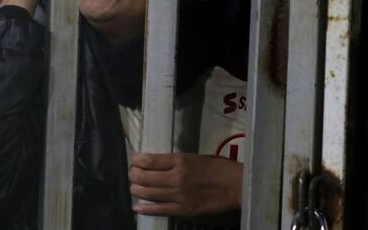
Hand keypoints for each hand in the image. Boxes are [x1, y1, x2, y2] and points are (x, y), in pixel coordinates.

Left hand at [128, 152, 242, 217]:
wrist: (236, 186)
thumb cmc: (218, 167)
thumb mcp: (195, 157)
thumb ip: (176, 161)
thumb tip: (156, 163)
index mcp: (180, 161)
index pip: (149, 160)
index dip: (137, 160)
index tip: (134, 160)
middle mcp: (176, 177)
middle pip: (145, 177)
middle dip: (133, 175)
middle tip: (131, 174)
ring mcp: (179, 195)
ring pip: (149, 193)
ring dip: (136, 190)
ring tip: (133, 187)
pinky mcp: (183, 209)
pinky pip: (160, 209)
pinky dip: (145, 209)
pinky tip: (137, 207)